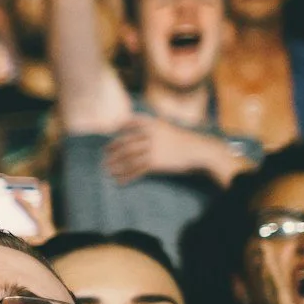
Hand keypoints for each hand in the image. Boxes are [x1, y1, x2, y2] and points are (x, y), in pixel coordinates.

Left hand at [101, 115, 238, 184]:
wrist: (200, 150)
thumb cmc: (183, 140)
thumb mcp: (168, 128)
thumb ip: (153, 128)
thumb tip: (136, 132)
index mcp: (154, 125)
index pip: (132, 122)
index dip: (120, 125)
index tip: (111, 129)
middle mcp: (151, 135)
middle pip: (126, 142)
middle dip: (113, 148)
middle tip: (104, 154)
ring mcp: (152, 149)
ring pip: (128, 158)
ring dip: (116, 165)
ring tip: (107, 170)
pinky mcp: (155, 163)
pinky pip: (136, 170)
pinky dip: (126, 177)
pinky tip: (119, 181)